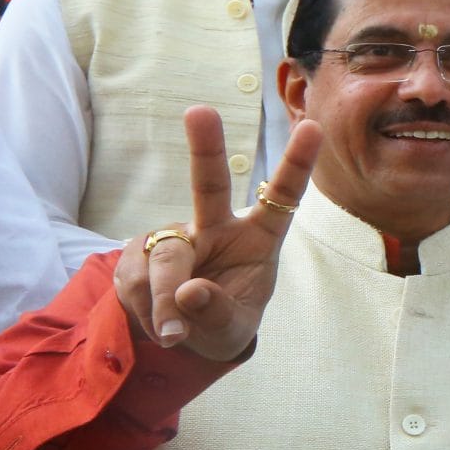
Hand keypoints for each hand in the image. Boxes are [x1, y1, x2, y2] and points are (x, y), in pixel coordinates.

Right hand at [115, 108, 322, 359]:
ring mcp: (175, 234)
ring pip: (168, 257)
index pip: (281, 197)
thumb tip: (188, 292)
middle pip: (209, 183)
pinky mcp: (139, 250)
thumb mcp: (233, 330)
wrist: (183, 338)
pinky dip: (146, 307)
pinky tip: (157, 320)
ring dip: (166, 302)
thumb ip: (218, 314)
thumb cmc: (222, 322)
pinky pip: (136, 277)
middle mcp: (217, 226)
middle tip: (200, 112)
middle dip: (206, 147)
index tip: (314, 128)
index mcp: (258, 238)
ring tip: (176, 333)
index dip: (296, 164)